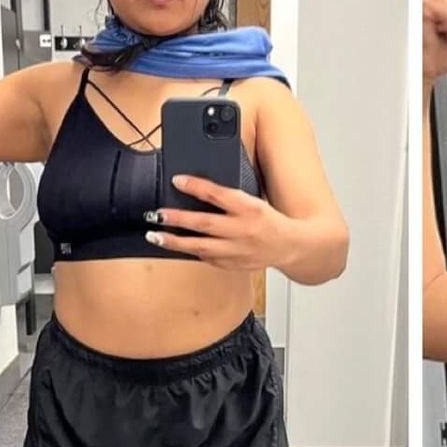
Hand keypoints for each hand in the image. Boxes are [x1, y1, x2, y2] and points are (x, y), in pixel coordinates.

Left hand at [147, 178, 297, 272]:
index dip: (196, 186)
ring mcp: (239, 251)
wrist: (290, 246)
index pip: (219, 194)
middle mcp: (244, 230)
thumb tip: (195, 190)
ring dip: (176, 242)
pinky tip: (178, 246)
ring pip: (202, 247)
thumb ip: (227, 198)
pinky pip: (208, 259)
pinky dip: (192, 252)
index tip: (177, 181)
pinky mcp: (235, 265)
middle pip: (206, 224)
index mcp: (250, 208)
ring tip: (156, 236)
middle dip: (178, 219)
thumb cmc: (268, 221)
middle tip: (157, 214)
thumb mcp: (252, 201)